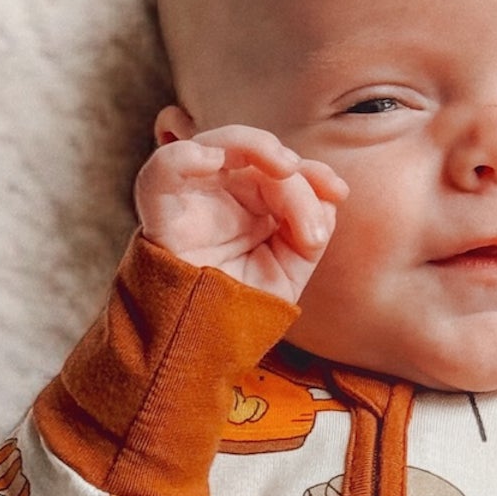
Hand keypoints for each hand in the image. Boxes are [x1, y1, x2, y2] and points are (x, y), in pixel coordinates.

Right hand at [133, 123, 347, 302]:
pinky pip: (159, 174)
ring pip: (211, 145)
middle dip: (285, 162)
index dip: (312, 174)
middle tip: (301, 179)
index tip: (337, 192)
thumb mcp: (290, 271)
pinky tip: (213, 159)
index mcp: (247, 207)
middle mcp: (217, 197)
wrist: (204, 351)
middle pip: (250, 155)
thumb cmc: (242, 309)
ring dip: (250, 144)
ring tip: (284, 168)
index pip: (277, 171)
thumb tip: (328, 199)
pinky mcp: (161, 218)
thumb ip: (309, 230)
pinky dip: (183, 157)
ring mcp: (189, 203)